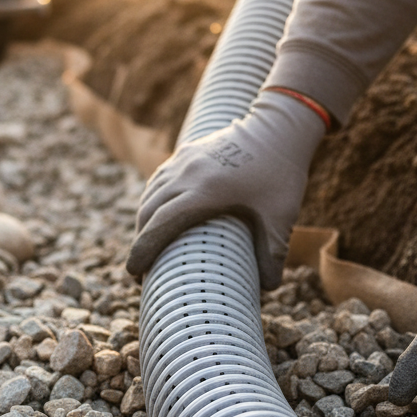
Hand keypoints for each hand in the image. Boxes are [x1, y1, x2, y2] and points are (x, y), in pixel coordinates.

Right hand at [126, 90, 326, 288]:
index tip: (134, 273)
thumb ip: (273, 255)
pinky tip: (156, 215)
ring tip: (148, 245)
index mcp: (205, 192)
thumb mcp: (282, 218)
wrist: (280, 127)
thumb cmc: (281, 175)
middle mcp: (186, 174)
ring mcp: (183, 160)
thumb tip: (267, 289)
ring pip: (150, 195)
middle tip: (142, 270)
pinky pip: (159, 180)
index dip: (143, 250)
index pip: (161, 225)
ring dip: (144, 222)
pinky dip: (152, 201)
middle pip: (148, 212)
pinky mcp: (185, 152)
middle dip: (140, 242)